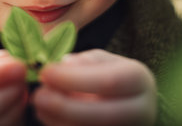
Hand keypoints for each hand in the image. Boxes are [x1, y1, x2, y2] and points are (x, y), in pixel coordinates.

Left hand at [32, 49, 156, 125]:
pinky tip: (48, 117)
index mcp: (139, 80)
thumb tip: (65, 64)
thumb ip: (84, 61)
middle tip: (38, 96)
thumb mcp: (102, 61)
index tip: (45, 72)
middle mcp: (143, 110)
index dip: (73, 79)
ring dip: (60, 121)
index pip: (108, 81)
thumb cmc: (110, 76)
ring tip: (40, 106)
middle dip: (65, 106)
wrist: (130, 104)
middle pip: (103, 114)